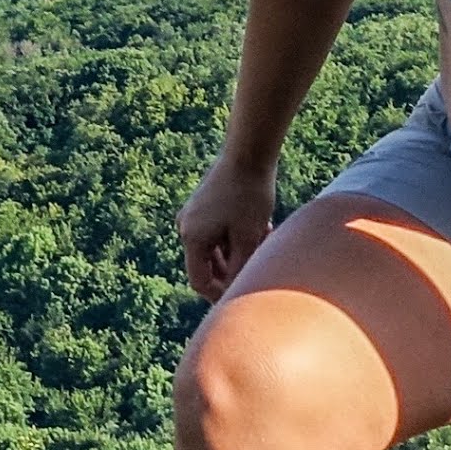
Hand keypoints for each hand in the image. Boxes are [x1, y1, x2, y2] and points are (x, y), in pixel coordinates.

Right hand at [177, 160, 278, 301]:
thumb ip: (239, 270)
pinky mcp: (203, 206)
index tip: (244, 296)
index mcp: (191, 238)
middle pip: (208, 265)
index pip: (199, 281)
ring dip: (238, 253)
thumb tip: (235, 295)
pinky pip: (217, 233)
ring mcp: (193, 215)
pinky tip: (261, 229)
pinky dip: (235, 237)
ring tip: (264, 241)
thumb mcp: (248, 238)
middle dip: (234, 269)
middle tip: (261, 264)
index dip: (219, 295)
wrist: (248, 153)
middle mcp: (185, 227)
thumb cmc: (249, 195)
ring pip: (216, 249)